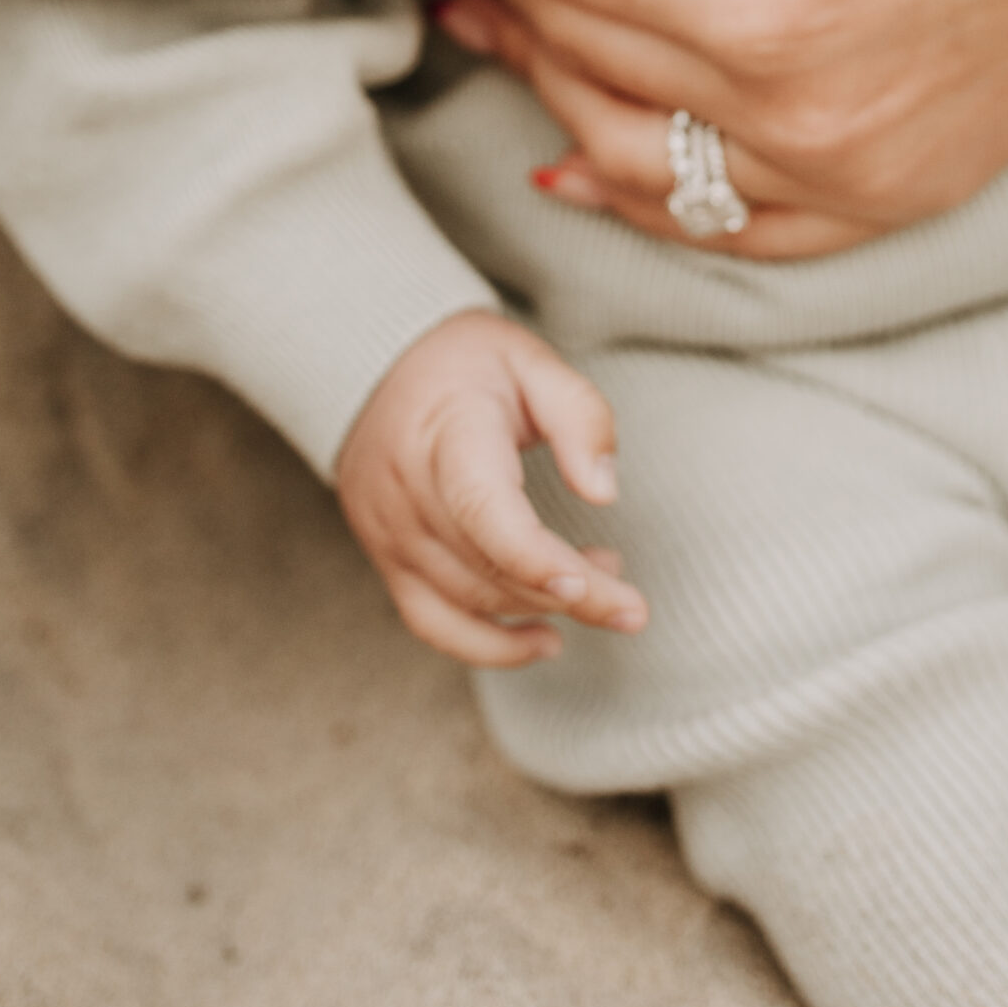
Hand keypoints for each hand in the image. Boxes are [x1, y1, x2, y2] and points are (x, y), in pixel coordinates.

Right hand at [336, 311, 648, 667]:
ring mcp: (388, 531)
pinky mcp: (385, 558)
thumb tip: (605, 492)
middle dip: (571, 595)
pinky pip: (433, 623)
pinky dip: (489, 646)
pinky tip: (544, 640)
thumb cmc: (468, 362)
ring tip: (598, 583)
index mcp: (446, 432)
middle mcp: (407, 489)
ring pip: (469, 599)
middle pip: (489, 565)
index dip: (535, 558)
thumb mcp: (532, 360)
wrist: (376, 366)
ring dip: (541, 608)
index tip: (595, 584)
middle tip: (631, 604)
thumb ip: (578, 416)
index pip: (483, 509)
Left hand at [439, 0, 1007, 258]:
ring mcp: (863, 177)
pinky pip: (735, 228)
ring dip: (551, 89)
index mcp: (789, 1)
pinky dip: (646, 193)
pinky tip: (583, 155)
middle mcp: (816, 119)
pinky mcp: (904, 194)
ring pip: (640, 164)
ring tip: (487, 21)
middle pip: (592, 62)